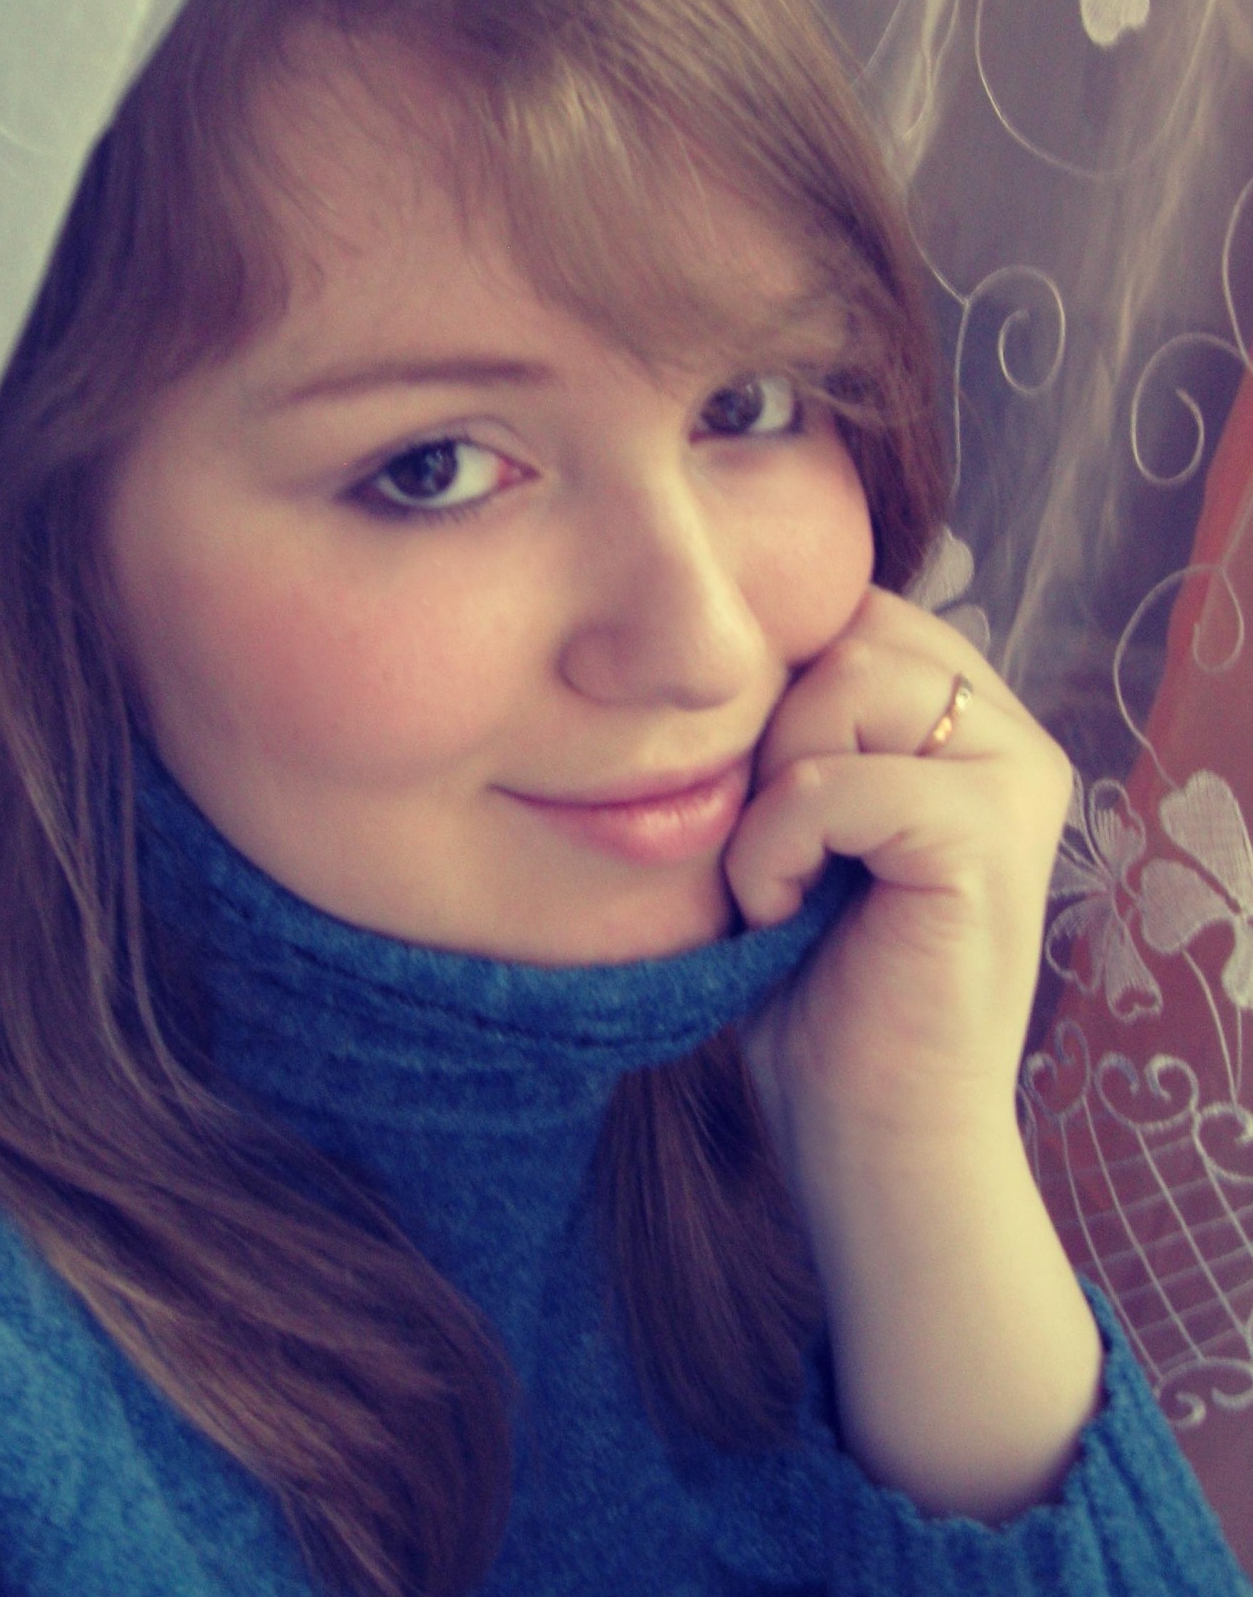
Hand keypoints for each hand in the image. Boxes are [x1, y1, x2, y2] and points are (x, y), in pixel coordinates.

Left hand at [723, 584, 1071, 1152]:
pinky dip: (776, 847)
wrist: (873, 1136)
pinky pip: (836, 783)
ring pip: (848, 681)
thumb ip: (803, 722)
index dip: (778, 680)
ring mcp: (1017, 781)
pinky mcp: (990, 840)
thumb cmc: (816, 985)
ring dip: (774, 787)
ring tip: (777, 877)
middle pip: (852, 629)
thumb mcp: (800, 820)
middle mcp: (1015, 737)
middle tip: (764, 843)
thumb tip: (728, 632)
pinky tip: (781, 912)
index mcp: (975, 722)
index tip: (755, 792)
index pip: (858, 609)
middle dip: (773, 730)